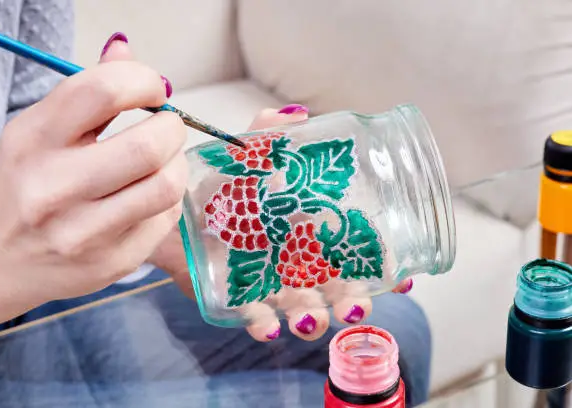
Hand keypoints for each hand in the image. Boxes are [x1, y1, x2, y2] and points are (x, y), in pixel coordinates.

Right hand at [0, 34, 186, 336]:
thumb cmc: (24, 184)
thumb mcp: (40, 131)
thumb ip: (85, 92)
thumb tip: (126, 51)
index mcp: (33, 141)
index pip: (102, 91)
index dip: (143, 81)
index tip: (154, 89)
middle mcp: (54, 188)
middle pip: (148, 145)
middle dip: (172, 127)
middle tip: (167, 127)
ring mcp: (84, 232)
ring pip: (167, 185)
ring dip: (177, 164)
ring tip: (163, 161)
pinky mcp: (112, 262)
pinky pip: (166, 218)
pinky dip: (167, 199)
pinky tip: (148, 196)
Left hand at [150, 106, 412, 340]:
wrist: (176, 210)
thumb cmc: (220, 186)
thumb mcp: (247, 157)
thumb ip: (269, 135)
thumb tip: (297, 113)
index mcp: (311, 231)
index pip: (356, 251)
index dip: (381, 267)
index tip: (401, 279)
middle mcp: (298, 262)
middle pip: (338, 289)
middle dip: (352, 302)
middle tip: (355, 305)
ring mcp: (272, 282)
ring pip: (305, 309)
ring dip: (314, 319)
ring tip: (309, 318)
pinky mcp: (241, 298)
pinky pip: (258, 317)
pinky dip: (265, 325)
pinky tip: (269, 328)